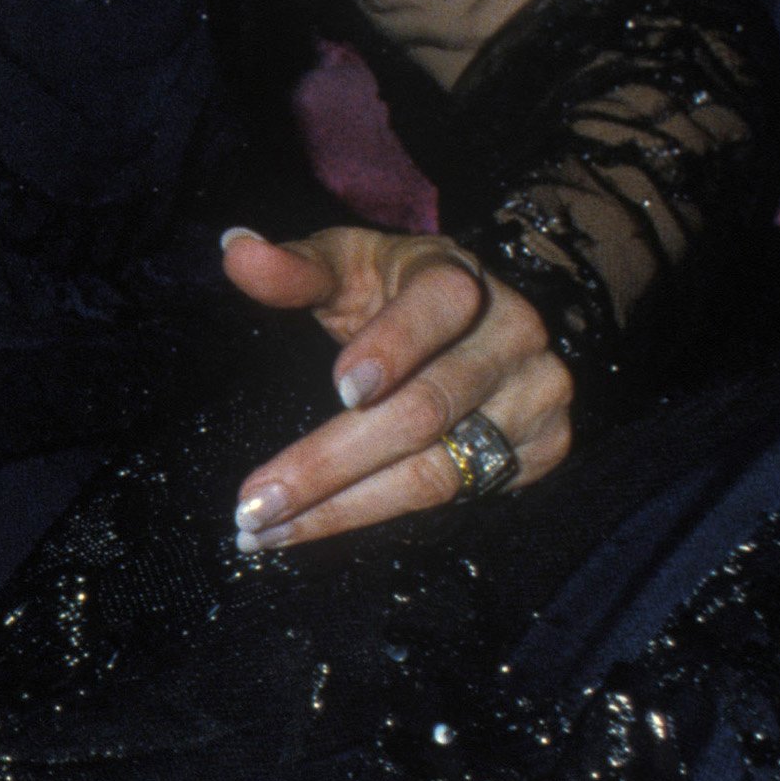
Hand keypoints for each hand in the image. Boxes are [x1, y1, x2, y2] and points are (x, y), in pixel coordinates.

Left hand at [220, 225, 567, 550]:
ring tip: (267, 530)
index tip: (342, 388)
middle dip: (330, 463)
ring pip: (437, 470)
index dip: (394, 345)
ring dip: (343, 510)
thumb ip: (295, 268)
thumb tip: (235, 249)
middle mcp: (512, 336)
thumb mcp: (347, 266)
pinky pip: (456, 497)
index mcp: (459, 278)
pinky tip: (321, 526)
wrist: (482, 319)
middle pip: (424, 410)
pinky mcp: (544, 447)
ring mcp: (536, 396)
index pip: (440, 305)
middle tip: (255, 504)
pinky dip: (379, 516)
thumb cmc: (392, 291)